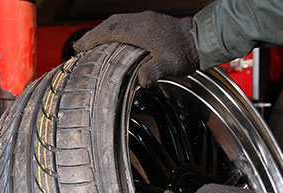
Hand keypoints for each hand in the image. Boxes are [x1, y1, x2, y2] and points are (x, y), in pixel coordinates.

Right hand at [73, 11, 199, 86]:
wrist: (202, 40)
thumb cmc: (186, 52)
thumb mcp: (167, 67)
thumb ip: (150, 74)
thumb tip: (138, 81)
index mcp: (140, 29)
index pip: (109, 32)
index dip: (92, 39)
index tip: (80, 46)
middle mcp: (141, 21)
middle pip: (110, 24)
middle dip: (95, 34)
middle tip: (83, 45)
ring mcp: (147, 19)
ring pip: (119, 22)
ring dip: (105, 32)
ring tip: (96, 43)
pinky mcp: (152, 22)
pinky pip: (128, 23)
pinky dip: (117, 30)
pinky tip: (118, 40)